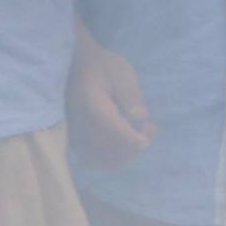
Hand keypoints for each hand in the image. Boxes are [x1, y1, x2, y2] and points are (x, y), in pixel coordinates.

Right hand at [67, 37, 152, 165]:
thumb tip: (141, 117)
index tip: (150, 127)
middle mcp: (80, 123)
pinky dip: (111, 158)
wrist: (75, 65)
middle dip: (134, 146)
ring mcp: (75, 134)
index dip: (137, 139)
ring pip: (102, 160)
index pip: (115, 131)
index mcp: (92, 105)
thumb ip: (131, 95)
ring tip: (136, 136)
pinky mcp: (75, 140)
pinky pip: (93, 160)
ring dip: (125, 154)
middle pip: (110, 152)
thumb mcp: (121, 72)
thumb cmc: (101, 66)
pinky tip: (122, 144)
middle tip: (147, 128)